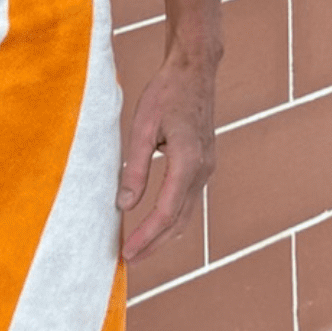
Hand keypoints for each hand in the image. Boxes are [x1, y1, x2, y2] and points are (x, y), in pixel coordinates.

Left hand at [117, 51, 215, 260]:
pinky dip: (171, 219)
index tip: (126, 252)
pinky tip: (155, 224)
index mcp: (188, 160)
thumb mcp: (142, 127)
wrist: (195, 71)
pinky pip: (188, 201)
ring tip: (138, 249)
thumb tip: (125, 205)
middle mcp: (202, 170)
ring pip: (186, 215)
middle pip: (179, 221)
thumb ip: (135, 168)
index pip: (166, 211)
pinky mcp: (203, 166)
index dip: (146, 235)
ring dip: (163, 235)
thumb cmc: (166, 93)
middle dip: (153, 244)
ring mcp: (207, 169)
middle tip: (127, 259)